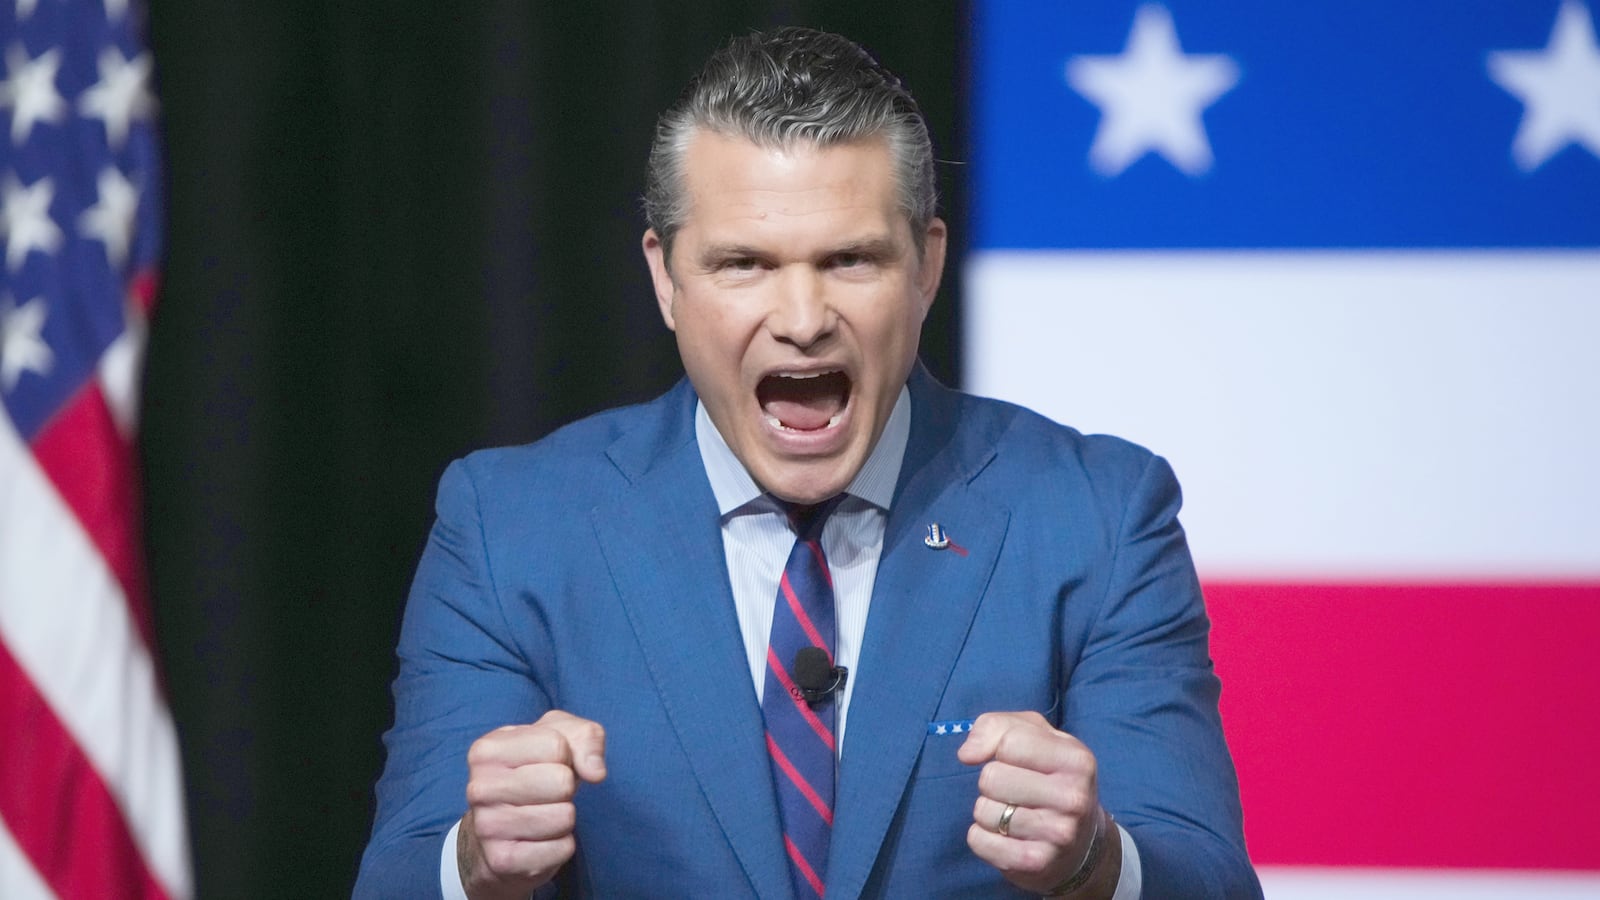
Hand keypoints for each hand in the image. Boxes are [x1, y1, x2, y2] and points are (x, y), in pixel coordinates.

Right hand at [457, 710, 606, 899]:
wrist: (497, 831)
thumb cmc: (534, 773)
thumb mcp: (559, 737)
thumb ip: (586, 737)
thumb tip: (596, 772)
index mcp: (486, 751)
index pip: (557, 745)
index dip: (565, 755)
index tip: (546, 764)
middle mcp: (479, 789)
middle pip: (562, 782)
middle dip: (566, 788)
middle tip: (546, 793)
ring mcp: (487, 827)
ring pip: (564, 817)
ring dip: (564, 817)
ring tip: (542, 814)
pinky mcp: (503, 861)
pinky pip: (563, 848)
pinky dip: (562, 844)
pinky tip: (539, 839)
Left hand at [957, 711, 1114, 895]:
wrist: (1081, 845)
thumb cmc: (1051, 778)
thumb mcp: (1036, 738)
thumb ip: (998, 727)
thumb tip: (967, 754)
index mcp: (1077, 760)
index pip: (1009, 741)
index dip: (997, 747)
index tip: (1008, 759)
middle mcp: (1073, 797)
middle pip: (991, 777)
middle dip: (991, 782)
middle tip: (1014, 791)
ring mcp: (1057, 834)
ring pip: (983, 810)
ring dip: (988, 811)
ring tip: (1013, 814)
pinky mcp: (1035, 862)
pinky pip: (979, 841)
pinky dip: (982, 837)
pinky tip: (1006, 836)